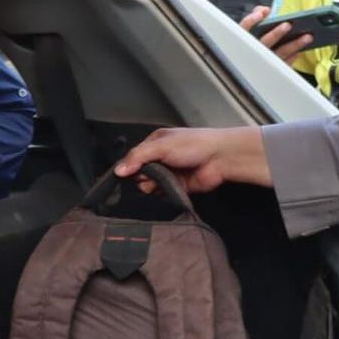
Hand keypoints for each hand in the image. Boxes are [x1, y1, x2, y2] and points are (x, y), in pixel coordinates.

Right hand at [114, 126, 270, 193]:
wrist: (220, 158)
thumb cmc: (192, 145)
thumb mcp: (161, 146)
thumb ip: (138, 157)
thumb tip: (118, 170)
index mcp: (155, 143)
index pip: (134, 157)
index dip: (128, 166)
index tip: (125, 175)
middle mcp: (160, 158)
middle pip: (140, 173)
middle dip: (140, 177)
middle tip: (145, 178)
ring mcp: (169, 173)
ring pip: (150, 185)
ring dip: (150, 186)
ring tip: (156, 184)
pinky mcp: (178, 187)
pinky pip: (162, 194)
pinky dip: (161, 194)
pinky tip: (164, 191)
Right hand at [240, 6, 313, 64]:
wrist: (255, 66)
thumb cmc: (257, 40)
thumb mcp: (255, 27)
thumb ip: (258, 14)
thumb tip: (266, 10)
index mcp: (246, 39)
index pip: (245, 27)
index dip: (253, 19)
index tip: (264, 12)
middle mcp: (253, 51)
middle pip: (265, 42)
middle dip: (276, 33)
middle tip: (288, 25)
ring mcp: (264, 63)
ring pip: (279, 53)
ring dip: (294, 45)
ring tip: (307, 36)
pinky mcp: (274, 71)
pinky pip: (285, 64)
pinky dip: (293, 57)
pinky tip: (300, 50)